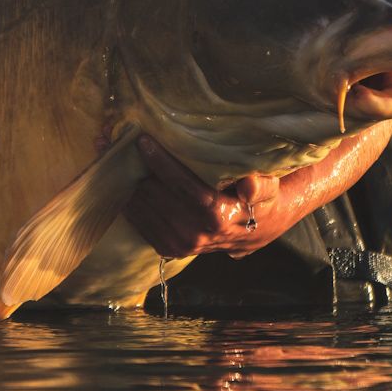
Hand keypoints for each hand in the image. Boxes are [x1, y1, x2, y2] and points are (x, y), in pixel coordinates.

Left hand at [123, 136, 288, 259]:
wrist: (257, 230)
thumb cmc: (260, 199)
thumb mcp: (269, 188)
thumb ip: (261, 186)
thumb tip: (248, 186)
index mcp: (219, 217)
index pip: (183, 187)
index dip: (162, 163)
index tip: (143, 141)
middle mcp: (196, 235)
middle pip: (158, 197)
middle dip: (140, 170)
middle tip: (124, 144)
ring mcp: (180, 245)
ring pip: (144, 210)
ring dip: (130, 185)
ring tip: (122, 160)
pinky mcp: (169, 249)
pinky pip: (141, 224)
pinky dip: (131, 203)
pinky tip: (126, 184)